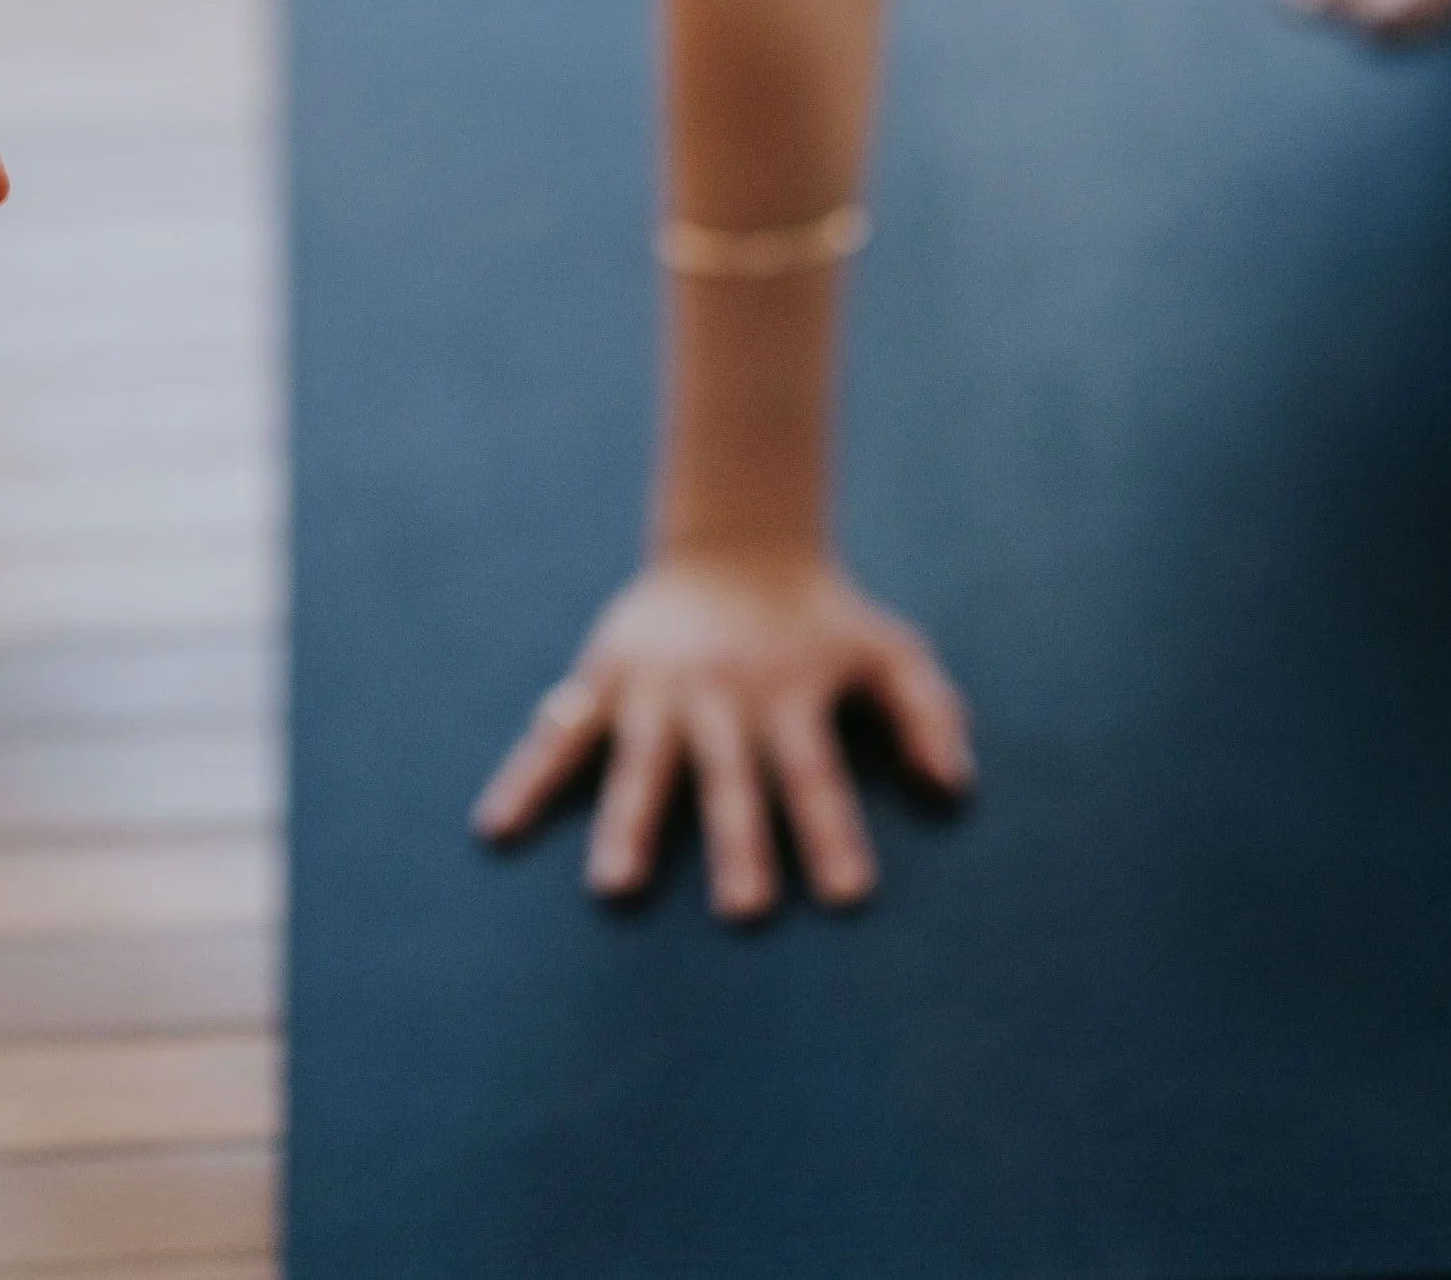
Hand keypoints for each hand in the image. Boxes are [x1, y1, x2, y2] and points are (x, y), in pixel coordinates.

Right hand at [471, 549, 970, 920]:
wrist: (737, 541)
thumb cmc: (822, 617)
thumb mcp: (887, 648)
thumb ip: (927, 710)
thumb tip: (954, 784)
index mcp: (789, 691)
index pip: (815, 771)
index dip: (831, 830)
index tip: (847, 896)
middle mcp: (720, 694)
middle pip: (730, 778)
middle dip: (737, 840)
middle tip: (744, 909)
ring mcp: (656, 687)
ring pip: (641, 763)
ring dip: (630, 824)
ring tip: (615, 887)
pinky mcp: (605, 676)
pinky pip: (560, 735)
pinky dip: (525, 778)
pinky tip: (496, 829)